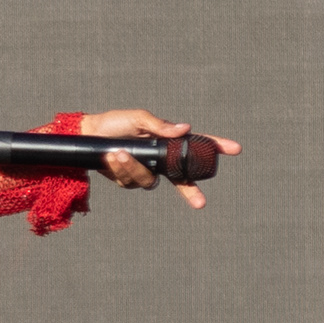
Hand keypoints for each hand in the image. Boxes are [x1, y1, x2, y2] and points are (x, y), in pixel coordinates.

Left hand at [75, 108, 237, 204]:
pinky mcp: (128, 178)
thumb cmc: (115, 123)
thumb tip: (184, 128)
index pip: (195, 145)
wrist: (88, 135)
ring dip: (132, 168)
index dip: (215, 147)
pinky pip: (130, 182)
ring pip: (148, 181)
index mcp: (166, 141)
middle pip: (182, 179)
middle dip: (190, 192)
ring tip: (117, 152)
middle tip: (201, 203)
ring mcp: (145, 170)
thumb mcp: (138, 119)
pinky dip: (120, 169)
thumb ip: (160, 126)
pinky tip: (110, 157)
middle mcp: (159, 159)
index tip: (235, 149)